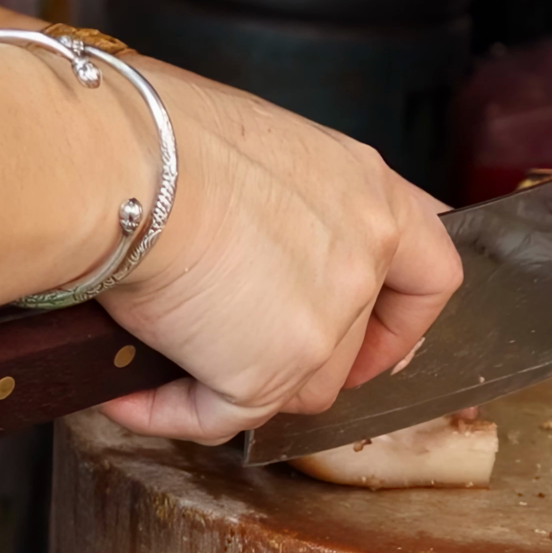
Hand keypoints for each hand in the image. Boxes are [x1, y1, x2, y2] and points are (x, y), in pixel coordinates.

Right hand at [100, 66, 461, 444]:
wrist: (116, 162)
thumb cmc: (161, 133)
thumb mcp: (261, 150)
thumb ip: (298, 211)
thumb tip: (269, 258)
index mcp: (370, 197)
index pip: (435, 274)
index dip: (407, 320)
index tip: (376, 335)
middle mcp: (360, 263)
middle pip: (352, 350)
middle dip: (303, 362)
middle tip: (244, 351)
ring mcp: (320, 328)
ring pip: (297, 392)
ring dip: (238, 382)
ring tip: (173, 351)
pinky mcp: (266, 376)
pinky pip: (222, 419)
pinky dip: (174, 411)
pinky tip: (132, 395)